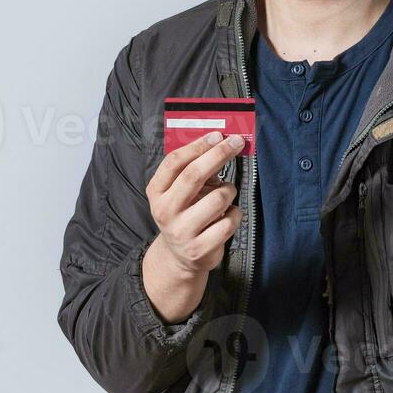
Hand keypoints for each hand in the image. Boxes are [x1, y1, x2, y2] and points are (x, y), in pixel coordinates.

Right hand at [146, 131, 244, 276]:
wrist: (179, 258)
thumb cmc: (184, 214)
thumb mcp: (177, 192)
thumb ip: (191, 169)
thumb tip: (221, 142)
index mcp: (156, 192)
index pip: (174, 162)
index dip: (198, 146)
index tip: (218, 135)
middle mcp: (165, 211)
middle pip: (193, 175)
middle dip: (218, 155)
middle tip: (236, 142)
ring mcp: (182, 231)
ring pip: (218, 198)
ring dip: (229, 190)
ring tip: (226, 195)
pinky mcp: (200, 248)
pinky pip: (229, 221)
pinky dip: (235, 214)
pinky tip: (227, 216)